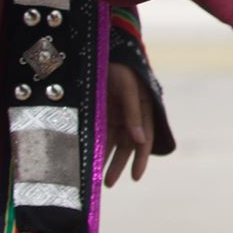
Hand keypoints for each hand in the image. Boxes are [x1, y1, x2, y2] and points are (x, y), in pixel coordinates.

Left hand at [102, 61, 154, 187]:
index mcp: (144, 108)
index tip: (135, 177)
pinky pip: (100, 132)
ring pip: (112, 142)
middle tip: (108, 183)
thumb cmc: (119, 65)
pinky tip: (89, 158)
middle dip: (119, 164)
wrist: (102, 49)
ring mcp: (116, 113)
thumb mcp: (127, 87)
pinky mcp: (102, 111)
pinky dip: (96, 145)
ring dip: (107, 159)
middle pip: (127, 145)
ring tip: (98, 178)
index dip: (140, 159)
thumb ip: (134, 113)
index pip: (144, 139)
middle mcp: (131, 114)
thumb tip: (140, 140)